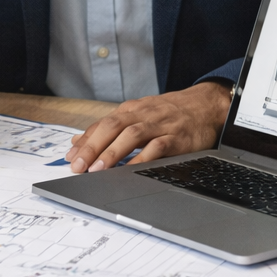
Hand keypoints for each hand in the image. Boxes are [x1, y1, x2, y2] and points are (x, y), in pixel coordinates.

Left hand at [64, 82, 231, 173]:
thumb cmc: (169, 114)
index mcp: (131, 110)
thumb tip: (78, 142)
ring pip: (132, 135)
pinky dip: (143, 159)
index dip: (85, 140)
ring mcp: (161, 125)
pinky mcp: (177, 137)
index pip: (102, 123)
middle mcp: (143, 114)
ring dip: (113, 152)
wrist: (206, 106)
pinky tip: (131, 170)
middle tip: (78, 166)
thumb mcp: (138, 115)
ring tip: (98, 169)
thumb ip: (109, 128)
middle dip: (93, 146)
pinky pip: (158, 147)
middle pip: (113, 127)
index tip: (70, 157)